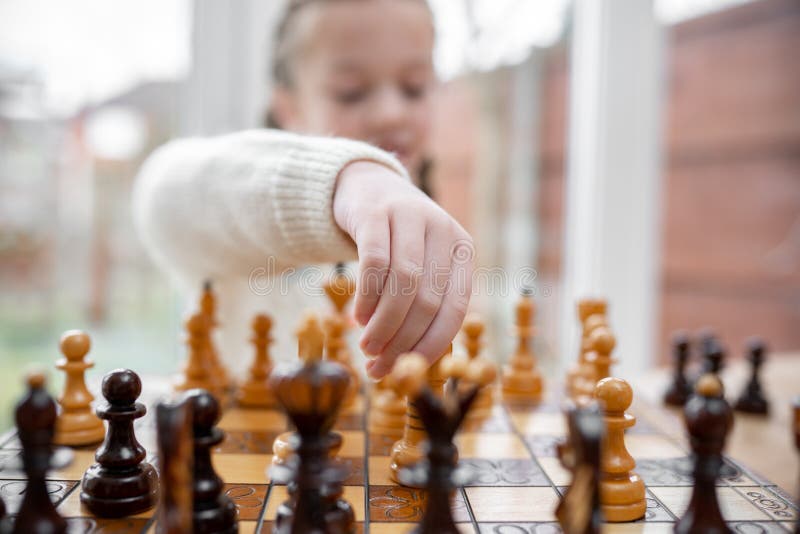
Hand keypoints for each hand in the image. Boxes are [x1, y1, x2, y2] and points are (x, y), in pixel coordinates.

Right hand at [333, 161, 473, 378]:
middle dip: (401, 340)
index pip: (456, 309)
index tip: (408, 371)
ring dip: (382, 324)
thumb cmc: (397, 242)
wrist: (367, 187)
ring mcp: (410, 216)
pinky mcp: (376, 212)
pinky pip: (374, 263)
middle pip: (427, 300)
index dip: (431, 345)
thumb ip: (424, 303)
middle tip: (378, 366)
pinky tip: (357, 317)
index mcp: (462, 249)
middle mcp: (443, 229)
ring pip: (403, 284)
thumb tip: (412, 364)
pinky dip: (367, 297)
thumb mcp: (422, 264)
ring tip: (366, 346)